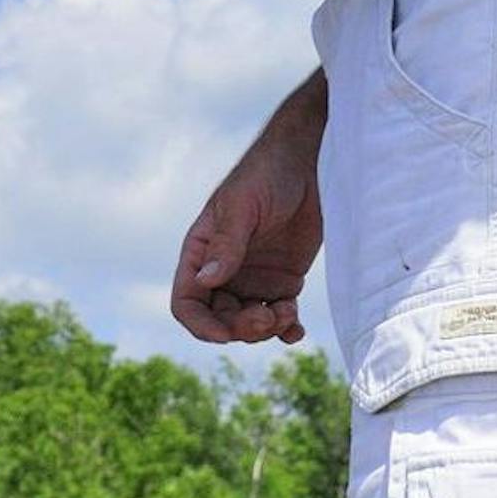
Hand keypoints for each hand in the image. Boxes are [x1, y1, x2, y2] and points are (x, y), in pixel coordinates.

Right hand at [171, 87, 326, 347]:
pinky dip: (286, 330)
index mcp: (202, 251)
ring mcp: (254, 278)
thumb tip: (206, 282)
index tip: (224, 335)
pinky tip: (296, 331)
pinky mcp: (284, 281)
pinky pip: (279, 317)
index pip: (187, 301)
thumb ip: (227, 243)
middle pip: (219, 319)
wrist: (310, 162)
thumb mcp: (243, 205)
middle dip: (240, 328)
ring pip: (249, 324)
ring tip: (288, 314)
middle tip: (266, 318)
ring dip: (265, 329)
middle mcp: (224, 270)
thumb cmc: (267, 174)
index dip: (200, 324)